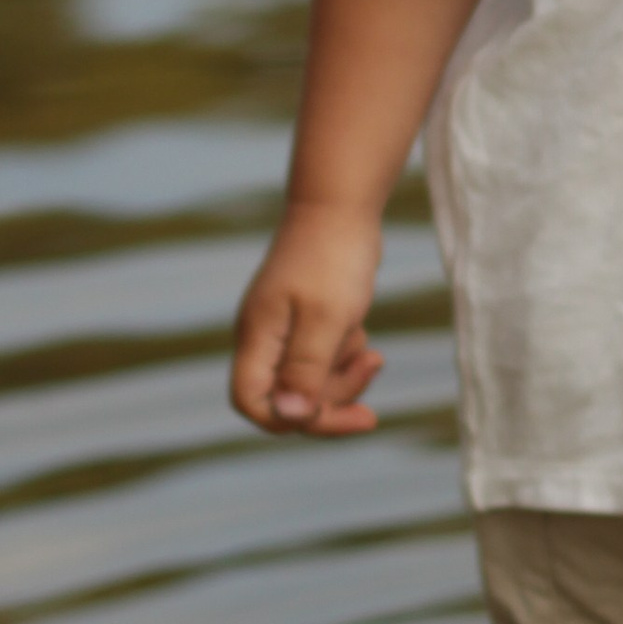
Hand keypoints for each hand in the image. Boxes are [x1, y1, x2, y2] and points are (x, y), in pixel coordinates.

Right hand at [230, 200, 387, 434]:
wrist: (342, 205)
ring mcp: (283, 330)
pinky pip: (323, 359)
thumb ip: (306, 371)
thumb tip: (290, 418)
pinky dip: (345, 355)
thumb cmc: (333, 257)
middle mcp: (264, 338)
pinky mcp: (304, 322)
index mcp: (258, 338)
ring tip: (370, 349)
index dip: (288, 419)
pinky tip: (362, 329)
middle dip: (332, 398)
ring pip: (310, 382)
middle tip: (371, 371)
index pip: (251, 402)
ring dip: (344, 376)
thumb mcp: (327, 319)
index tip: (328, 409)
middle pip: (288, 399)